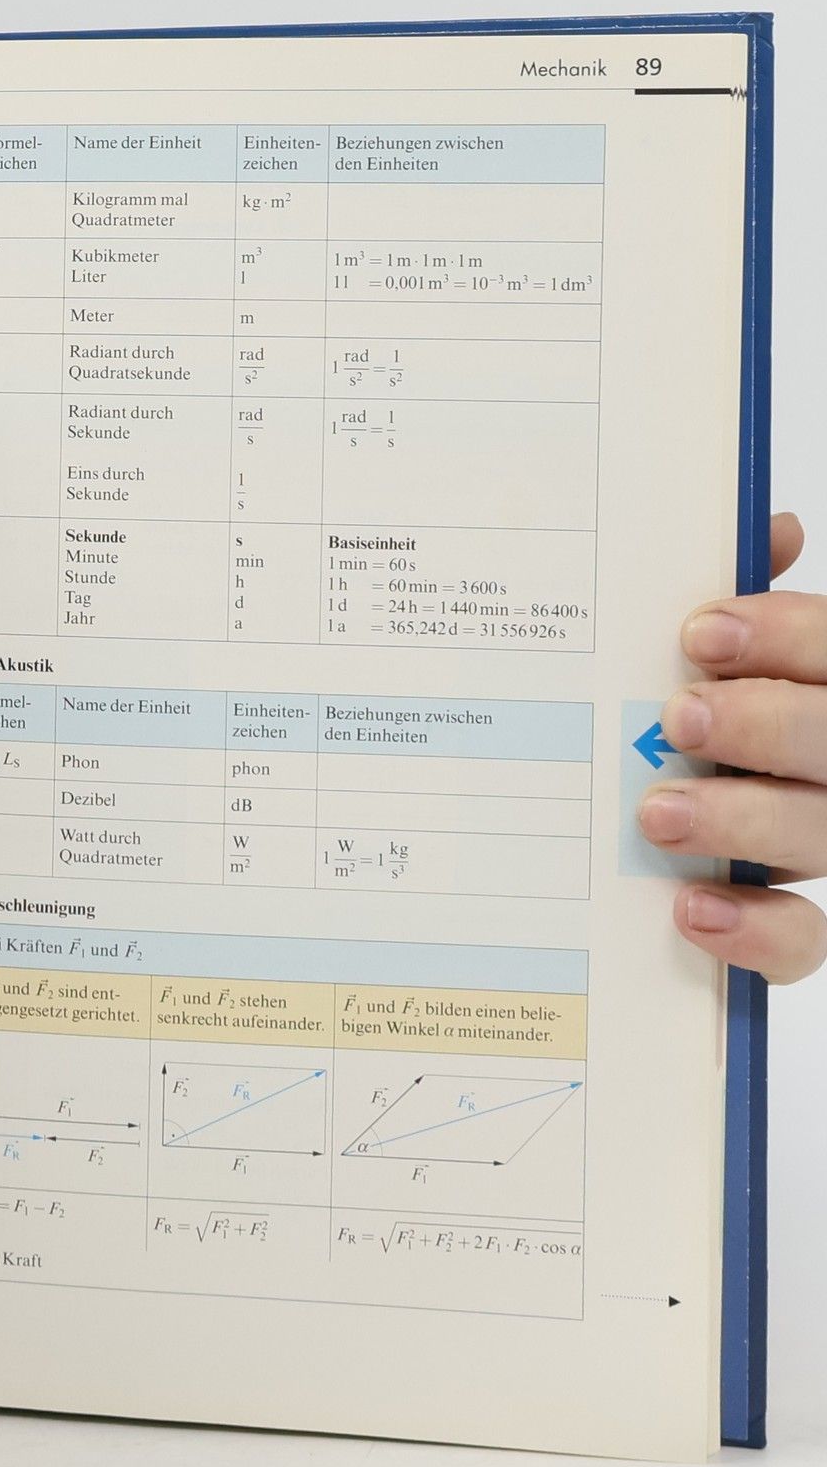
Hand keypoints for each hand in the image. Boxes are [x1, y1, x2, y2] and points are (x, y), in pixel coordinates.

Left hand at [639, 512, 826, 982]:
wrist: (661, 822)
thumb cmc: (694, 721)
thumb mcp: (709, 660)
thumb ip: (739, 602)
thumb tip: (768, 527)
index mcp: (823, 687)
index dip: (787, 635)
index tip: (698, 633)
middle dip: (766, 724)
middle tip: (678, 716)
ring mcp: (824, 841)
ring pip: (824, 835)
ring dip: (745, 821)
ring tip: (657, 813)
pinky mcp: (792, 926)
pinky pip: (802, 940)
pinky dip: (754, 929)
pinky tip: (690, 907)